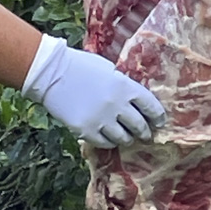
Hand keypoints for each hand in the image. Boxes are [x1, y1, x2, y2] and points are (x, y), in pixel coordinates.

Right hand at [22, 35, 165, 147]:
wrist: (51, 73)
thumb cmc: (80, 65)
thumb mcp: (109, 69)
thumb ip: (124, 85)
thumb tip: (135, 100)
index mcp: (125, 86)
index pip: (150, 106)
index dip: (157, 117)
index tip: (159, 122)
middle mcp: (117, 105)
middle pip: (139, 126)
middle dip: (145, 132)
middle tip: (145, 135)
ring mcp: (101, 119)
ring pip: (123, 138)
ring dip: (127, 138)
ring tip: (127, 137)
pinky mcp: (86, 130)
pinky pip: (105, 143)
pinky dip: (110, 142)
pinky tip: (109, 138)